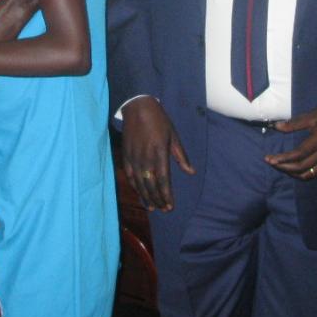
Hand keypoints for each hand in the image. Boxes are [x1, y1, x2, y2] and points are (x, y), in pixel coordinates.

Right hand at [121, 97, 193, 211]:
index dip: (166, 195)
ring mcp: (134, 158)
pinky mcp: (125, 156)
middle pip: (151, 185)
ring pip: (140, 184)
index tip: (170, 206)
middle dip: (158, 199)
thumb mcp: (173, 136)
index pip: (163, 180)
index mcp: (159, 153)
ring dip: (146, 197)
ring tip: (153, 207)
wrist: (137, 107)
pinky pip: (130, 176)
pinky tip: (140, 194)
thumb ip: (181, 156)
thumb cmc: (159, 120)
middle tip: (164, 209)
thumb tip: (191, 172)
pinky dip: (135, 187)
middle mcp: (145, 158)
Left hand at [264, 103, 316, 179]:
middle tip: (271, 162)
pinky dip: (302, 175)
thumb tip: (276, 127)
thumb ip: (294, 123)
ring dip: (291, 174)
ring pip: (307, 174)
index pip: (299, 154)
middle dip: (283, 167)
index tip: (269, 159)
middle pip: (301, 167)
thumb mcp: (312, 115)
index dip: (283, 158)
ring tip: (280, 167)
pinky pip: (314, 175)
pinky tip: (292, 170)